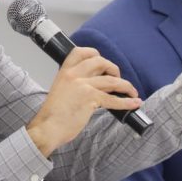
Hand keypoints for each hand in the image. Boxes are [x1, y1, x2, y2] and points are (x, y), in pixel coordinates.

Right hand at [26, 47, 140, 157]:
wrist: (47, 128)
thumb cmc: (53, 115)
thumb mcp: (60, 91)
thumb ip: (74, 84)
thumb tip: (95, 83)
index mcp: (65, 71)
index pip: (81, 52)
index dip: (95, 54)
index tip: (103, 64)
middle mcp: (74, 75)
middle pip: (101, 62)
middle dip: (114, 70)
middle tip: (118, 79)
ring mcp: (82, 86)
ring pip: (112, 80)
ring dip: (126, 86)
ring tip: (132, 92)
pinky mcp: (90, 99)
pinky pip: (114, 99)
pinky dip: (127, 102)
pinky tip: (134, 103)